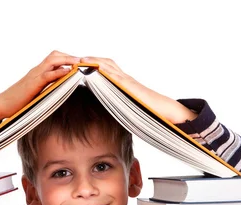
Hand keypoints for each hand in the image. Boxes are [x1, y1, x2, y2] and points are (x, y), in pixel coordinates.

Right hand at [0, 51, 79, 123]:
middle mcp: (36, 71)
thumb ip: (46, 90)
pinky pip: (47, 74)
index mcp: (37, 73)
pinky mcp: (33, 84)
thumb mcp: (35, 94)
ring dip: (67, 60)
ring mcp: (34, 76)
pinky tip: (68, 72)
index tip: (81, 63)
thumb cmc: (17, 102)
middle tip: (85, 61)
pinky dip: (58, 72)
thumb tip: (58, 92)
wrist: (2, 105)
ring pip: (52, 61)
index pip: (54, 59)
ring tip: (80, 63)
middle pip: (55, 55)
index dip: (67, 59)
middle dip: (70, 56)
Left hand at [81, 56, 196, 123]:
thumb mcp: (129, 106)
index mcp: (124, 83)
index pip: (107, 69)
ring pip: (109, 66)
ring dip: (94, 61)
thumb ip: (119, 104)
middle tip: (76, 59)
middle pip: (106, 63)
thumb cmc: (148, 111)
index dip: (95, 65)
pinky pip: (114, 75)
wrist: (164, 110)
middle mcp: (125, 79)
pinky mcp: (129, 86)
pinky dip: (104, 70)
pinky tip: (94, 69)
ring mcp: (127, 81)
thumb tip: (110, 110)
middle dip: (91, 59)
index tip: (81, 64)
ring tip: (81, 60)